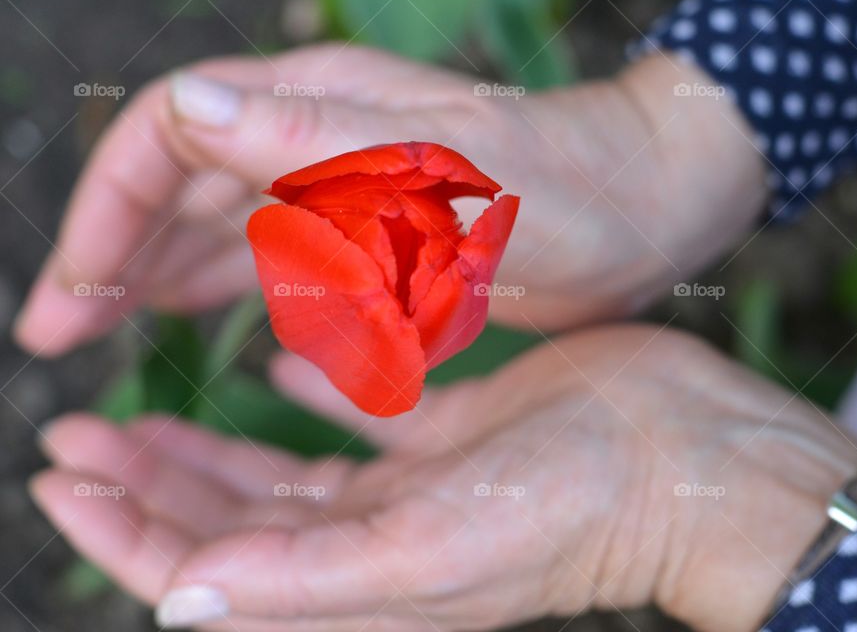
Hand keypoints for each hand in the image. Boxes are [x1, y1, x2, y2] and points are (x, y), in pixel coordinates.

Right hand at [15, 44, 765, 355]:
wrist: (644, 210)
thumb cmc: (568, 186)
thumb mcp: (448, 172)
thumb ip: (321, 144)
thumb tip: (186, 108)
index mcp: (321, 110)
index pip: (169, 138)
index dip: (107, 211)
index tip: (72, 297)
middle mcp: (319, 139)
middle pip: (178, 183)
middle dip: (111, 253)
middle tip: (56, 334)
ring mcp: (344, 185)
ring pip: (218, 223)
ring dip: (153, 271)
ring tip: (98, 329)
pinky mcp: (373, 232)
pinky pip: (273, 254)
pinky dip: (222, 282)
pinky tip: (193, 312)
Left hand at [32, 325, 856, 630]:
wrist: (685, 455)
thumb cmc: (571, 510)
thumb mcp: (431, 552)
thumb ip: (309, 582)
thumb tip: (181, 601)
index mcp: (364, 590)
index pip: (213, 571)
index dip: (129, 532)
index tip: (62, 475)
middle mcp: (378, 548)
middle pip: (234, 526)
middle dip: (148, 489)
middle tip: (73, 435)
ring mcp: (415, 492)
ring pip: (281, 479)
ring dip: (206, 451)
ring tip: (141, 414)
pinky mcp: (451, 439)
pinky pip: (358, 420)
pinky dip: (309, 396)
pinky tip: (275, 364)